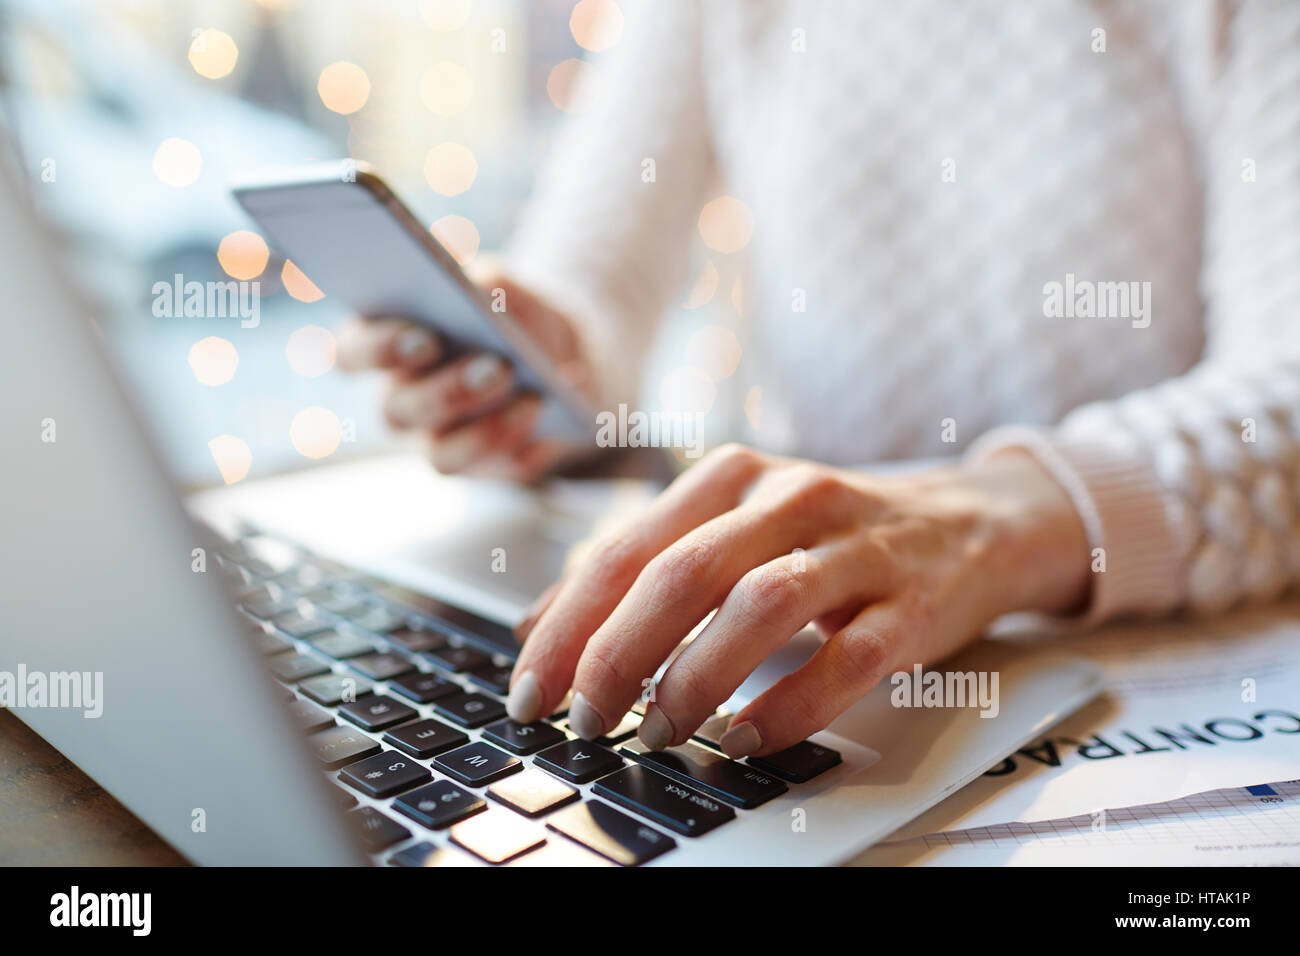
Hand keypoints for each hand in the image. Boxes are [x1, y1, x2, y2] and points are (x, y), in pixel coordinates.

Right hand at [335, 259, 593, 481]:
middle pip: (398, 410)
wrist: (566, 358)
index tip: (424, 337)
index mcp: (385, 346)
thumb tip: (481, 289)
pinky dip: (529, 444)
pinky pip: (501, 469)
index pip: (351, 353)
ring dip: (488, 430)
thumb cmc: (514, 314)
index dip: (377, 350)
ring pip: (443, 455)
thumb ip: (486, 280)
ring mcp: (437, 443)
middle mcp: (399, 403)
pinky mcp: (487, 469)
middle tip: (495, 368)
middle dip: (447, 391)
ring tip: (532, 398)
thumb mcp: (507, 285)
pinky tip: (552, 421)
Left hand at [506, 444, 1089, 756]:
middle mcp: (789, 497)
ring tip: (660, 732)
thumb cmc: (829, 535)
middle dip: (617, 655)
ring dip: (697, 678)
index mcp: (730, 477)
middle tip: (585, 719)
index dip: (568, 624)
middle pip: (682, 572)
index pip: (626, 549)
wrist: (973, 521)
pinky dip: (792, 705)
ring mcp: (858, 546)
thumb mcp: (733, 529)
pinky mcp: (914, 602)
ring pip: (762, 604)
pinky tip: (749, 739)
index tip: (531, 688)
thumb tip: (539, 627)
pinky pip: (849, 658)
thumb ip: (640, 568)